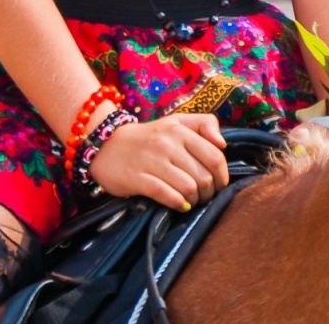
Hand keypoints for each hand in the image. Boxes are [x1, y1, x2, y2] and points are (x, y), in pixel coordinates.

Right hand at [88, 113, 227, 210]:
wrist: (106, 145)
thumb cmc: (149, 137)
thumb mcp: (176, 122)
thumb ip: (204, 124)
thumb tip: (222, 143)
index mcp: (180, 130)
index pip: (215, 156)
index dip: (222, 176)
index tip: (218, 185)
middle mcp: (167, 143)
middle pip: (203, 177)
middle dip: (208, 193)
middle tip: (202, 196)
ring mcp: (151, 161)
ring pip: (188, 188)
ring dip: (194, 200)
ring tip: (190, 201)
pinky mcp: (137, 178)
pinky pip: (166, 195)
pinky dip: (177, 203)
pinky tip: (179, 205)